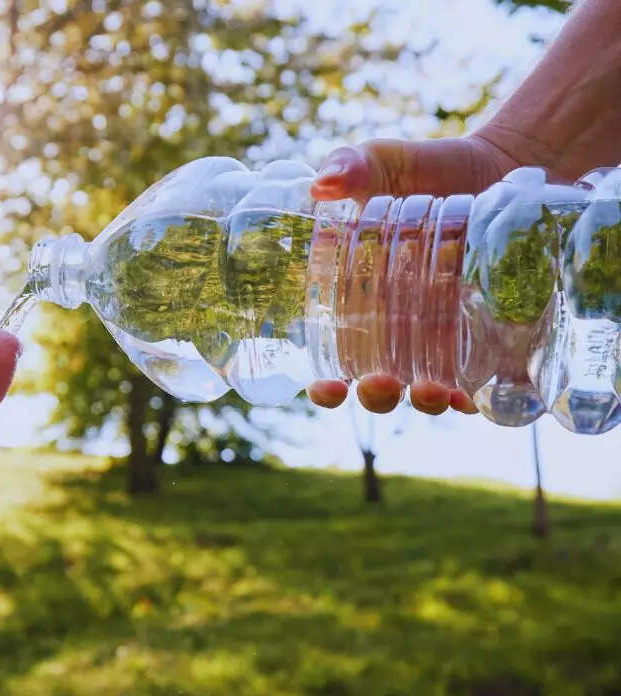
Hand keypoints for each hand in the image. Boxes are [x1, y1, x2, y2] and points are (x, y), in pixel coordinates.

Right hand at [304, 134, 524, 415]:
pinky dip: (475, 397)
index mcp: (356, 304)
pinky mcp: (488, 335)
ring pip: (428, 392)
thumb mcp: (384, 163)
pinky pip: (480, 381)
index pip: (331, 360)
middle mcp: (396, 332)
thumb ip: (350, 167)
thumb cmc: (428, 169)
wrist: (502, 165)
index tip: (324, 388)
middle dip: (377, 396)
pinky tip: (471, 397)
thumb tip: (324, 184)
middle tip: (380, 383)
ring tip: (431, 393)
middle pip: (378, 387)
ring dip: (425, 402)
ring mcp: (443, 339)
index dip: (324, 386)